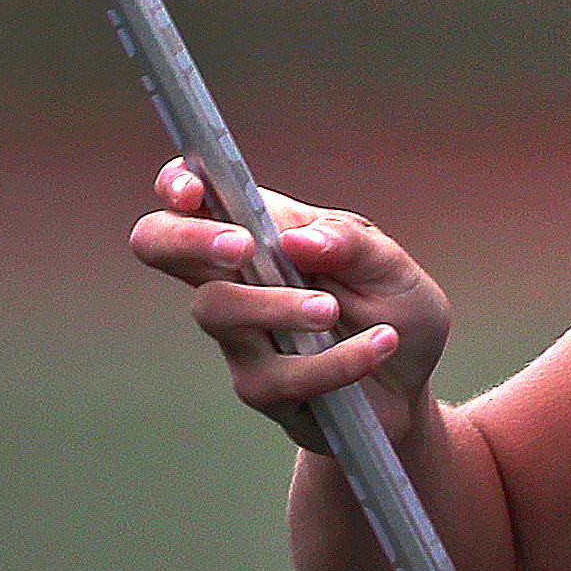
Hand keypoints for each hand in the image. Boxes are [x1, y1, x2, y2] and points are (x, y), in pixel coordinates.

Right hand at [125, 163, 450, 441]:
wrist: (412, 385)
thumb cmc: (393, 309)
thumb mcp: (390, 266)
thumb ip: (350, 243)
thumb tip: (296, 239)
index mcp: (260, 230)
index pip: (190, 196)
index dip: (177, 184)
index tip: (194, 192)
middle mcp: (235, 278)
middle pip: (158, 246)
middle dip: (188, 239)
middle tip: (242, 248)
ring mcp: (239, 334)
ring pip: (218, 310)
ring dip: (277, 305)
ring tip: (332, 310)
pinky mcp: (260, 386)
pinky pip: (282, 374)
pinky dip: (338, 359)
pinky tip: (381, 344)